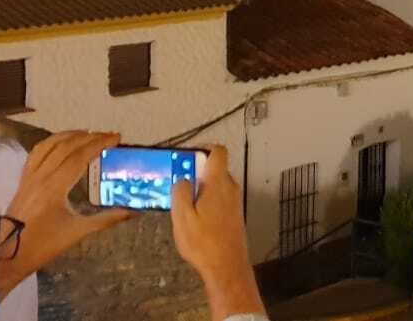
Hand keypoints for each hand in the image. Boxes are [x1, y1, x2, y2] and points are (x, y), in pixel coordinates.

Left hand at [0, 132, 132, 293]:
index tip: (116, 138)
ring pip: (48, 146)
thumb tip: (134, 212)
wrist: (7, 256)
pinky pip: (36, 154)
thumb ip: (106, 219)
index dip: (99, 144)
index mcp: (54, 188)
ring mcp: (29, 177)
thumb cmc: (43, 245)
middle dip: (88, 137)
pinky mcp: (23, 181)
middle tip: (108, 135)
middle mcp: (40, 177)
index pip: (79, 157)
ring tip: (86, 133)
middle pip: (65, 147)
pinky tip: (61, 144)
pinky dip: (51, 143)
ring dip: (68, 135)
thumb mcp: (77, 233)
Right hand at [170, 144, 264, 318]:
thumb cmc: (204, 242)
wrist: (227, 266)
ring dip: (201, 188)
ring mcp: (235, 201)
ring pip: (217, 185)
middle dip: (196, 172)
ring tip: (183, 202)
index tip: (187, 155)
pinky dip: (207, 199)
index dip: (203, 147)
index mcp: (219, 183)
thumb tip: (182, 179)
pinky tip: (194, 216)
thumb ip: (181, 192)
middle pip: (215, 168)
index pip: (218, 151)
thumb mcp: (182, 216)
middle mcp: (231, 188)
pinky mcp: (234, 214)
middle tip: (177, 182)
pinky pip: (220, 198)